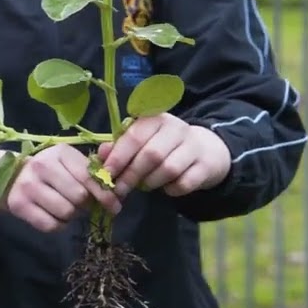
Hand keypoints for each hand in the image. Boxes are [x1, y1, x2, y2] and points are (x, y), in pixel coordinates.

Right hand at [0, 145, 121, 232]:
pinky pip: (50, 225)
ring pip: (66, 212)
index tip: (114, 206)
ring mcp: (27, 185)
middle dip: (85, 204)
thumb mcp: (70, 162)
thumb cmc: (50, 171)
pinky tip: (53, 216)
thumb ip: (95, 167)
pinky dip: (57, 225)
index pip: (89, 177)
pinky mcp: (18, 205)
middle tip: (80, 204)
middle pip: (79, 197)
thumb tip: (117, 168)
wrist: (10, 176)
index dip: (105, 194)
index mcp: (59, 152)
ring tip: (65, 207)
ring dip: (71, 216)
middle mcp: (41, 165)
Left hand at [99, 113, 230, 197]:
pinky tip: (166, 188)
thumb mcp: (141, 140)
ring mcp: (194, 146)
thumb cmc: (162, 144)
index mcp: (155, 118)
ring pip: (168, 169)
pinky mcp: (206, 165)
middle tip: (120, 189)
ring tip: (144, 186)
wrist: (204, 150)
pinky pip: (185, 183)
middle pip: (151, 155)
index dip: (118, 157)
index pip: (134, 136)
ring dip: (151, 182)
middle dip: (132, 175)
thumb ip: (120, 146)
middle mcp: (176, 128)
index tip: (107, 173)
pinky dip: (172, 189)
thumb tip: (101, 155)